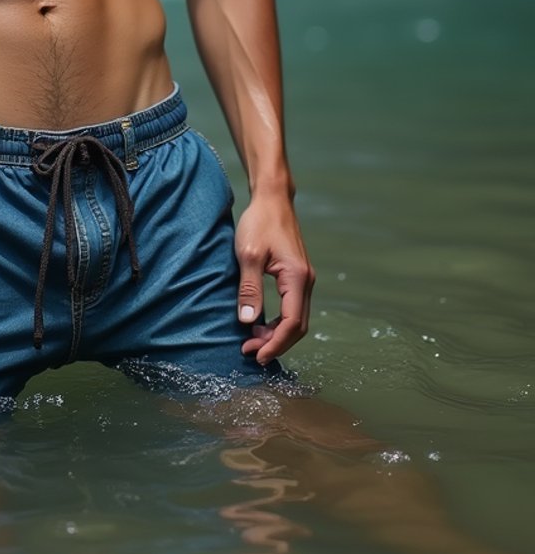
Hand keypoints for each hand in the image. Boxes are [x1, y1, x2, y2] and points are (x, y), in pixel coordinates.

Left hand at [234, 194, 313, 364]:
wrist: (272, 198)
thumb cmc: (259, 222)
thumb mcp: (248, 255)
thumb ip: (249, 289)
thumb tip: (248, 321)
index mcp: (297, 277)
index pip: (292, 322)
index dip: (275, 343)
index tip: (256, 355)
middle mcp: (306, 281)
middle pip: (298, 326)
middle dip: (275, 342)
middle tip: (249, 350)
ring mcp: (304, 278)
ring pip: (296, 318)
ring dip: (277, 333)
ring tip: (251, 339)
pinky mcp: (297, 275)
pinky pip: (292, 307)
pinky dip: (279, 320)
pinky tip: (260, 322)